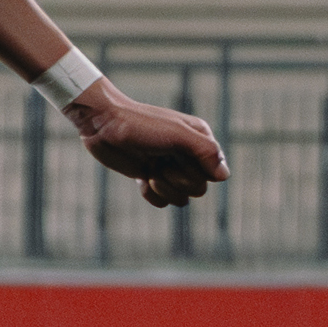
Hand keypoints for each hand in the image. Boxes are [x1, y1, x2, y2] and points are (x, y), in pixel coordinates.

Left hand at [69, 88, 226, 208]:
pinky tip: (141, 177)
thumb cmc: (141, 125)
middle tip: (159, 162)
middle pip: (198, 189)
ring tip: (149, 169)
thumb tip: (224, 177)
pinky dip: (150, 194)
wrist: (103, 125)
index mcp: (200, 140)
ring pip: (181, 199)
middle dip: (177, 180)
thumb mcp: (178, 134)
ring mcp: (170, 168)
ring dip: (163, 188)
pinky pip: (162, 202)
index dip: (195, 171)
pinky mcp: (152, 178)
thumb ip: (206, 152)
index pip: (214, 174)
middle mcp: (188, 155)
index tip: (177, 156)